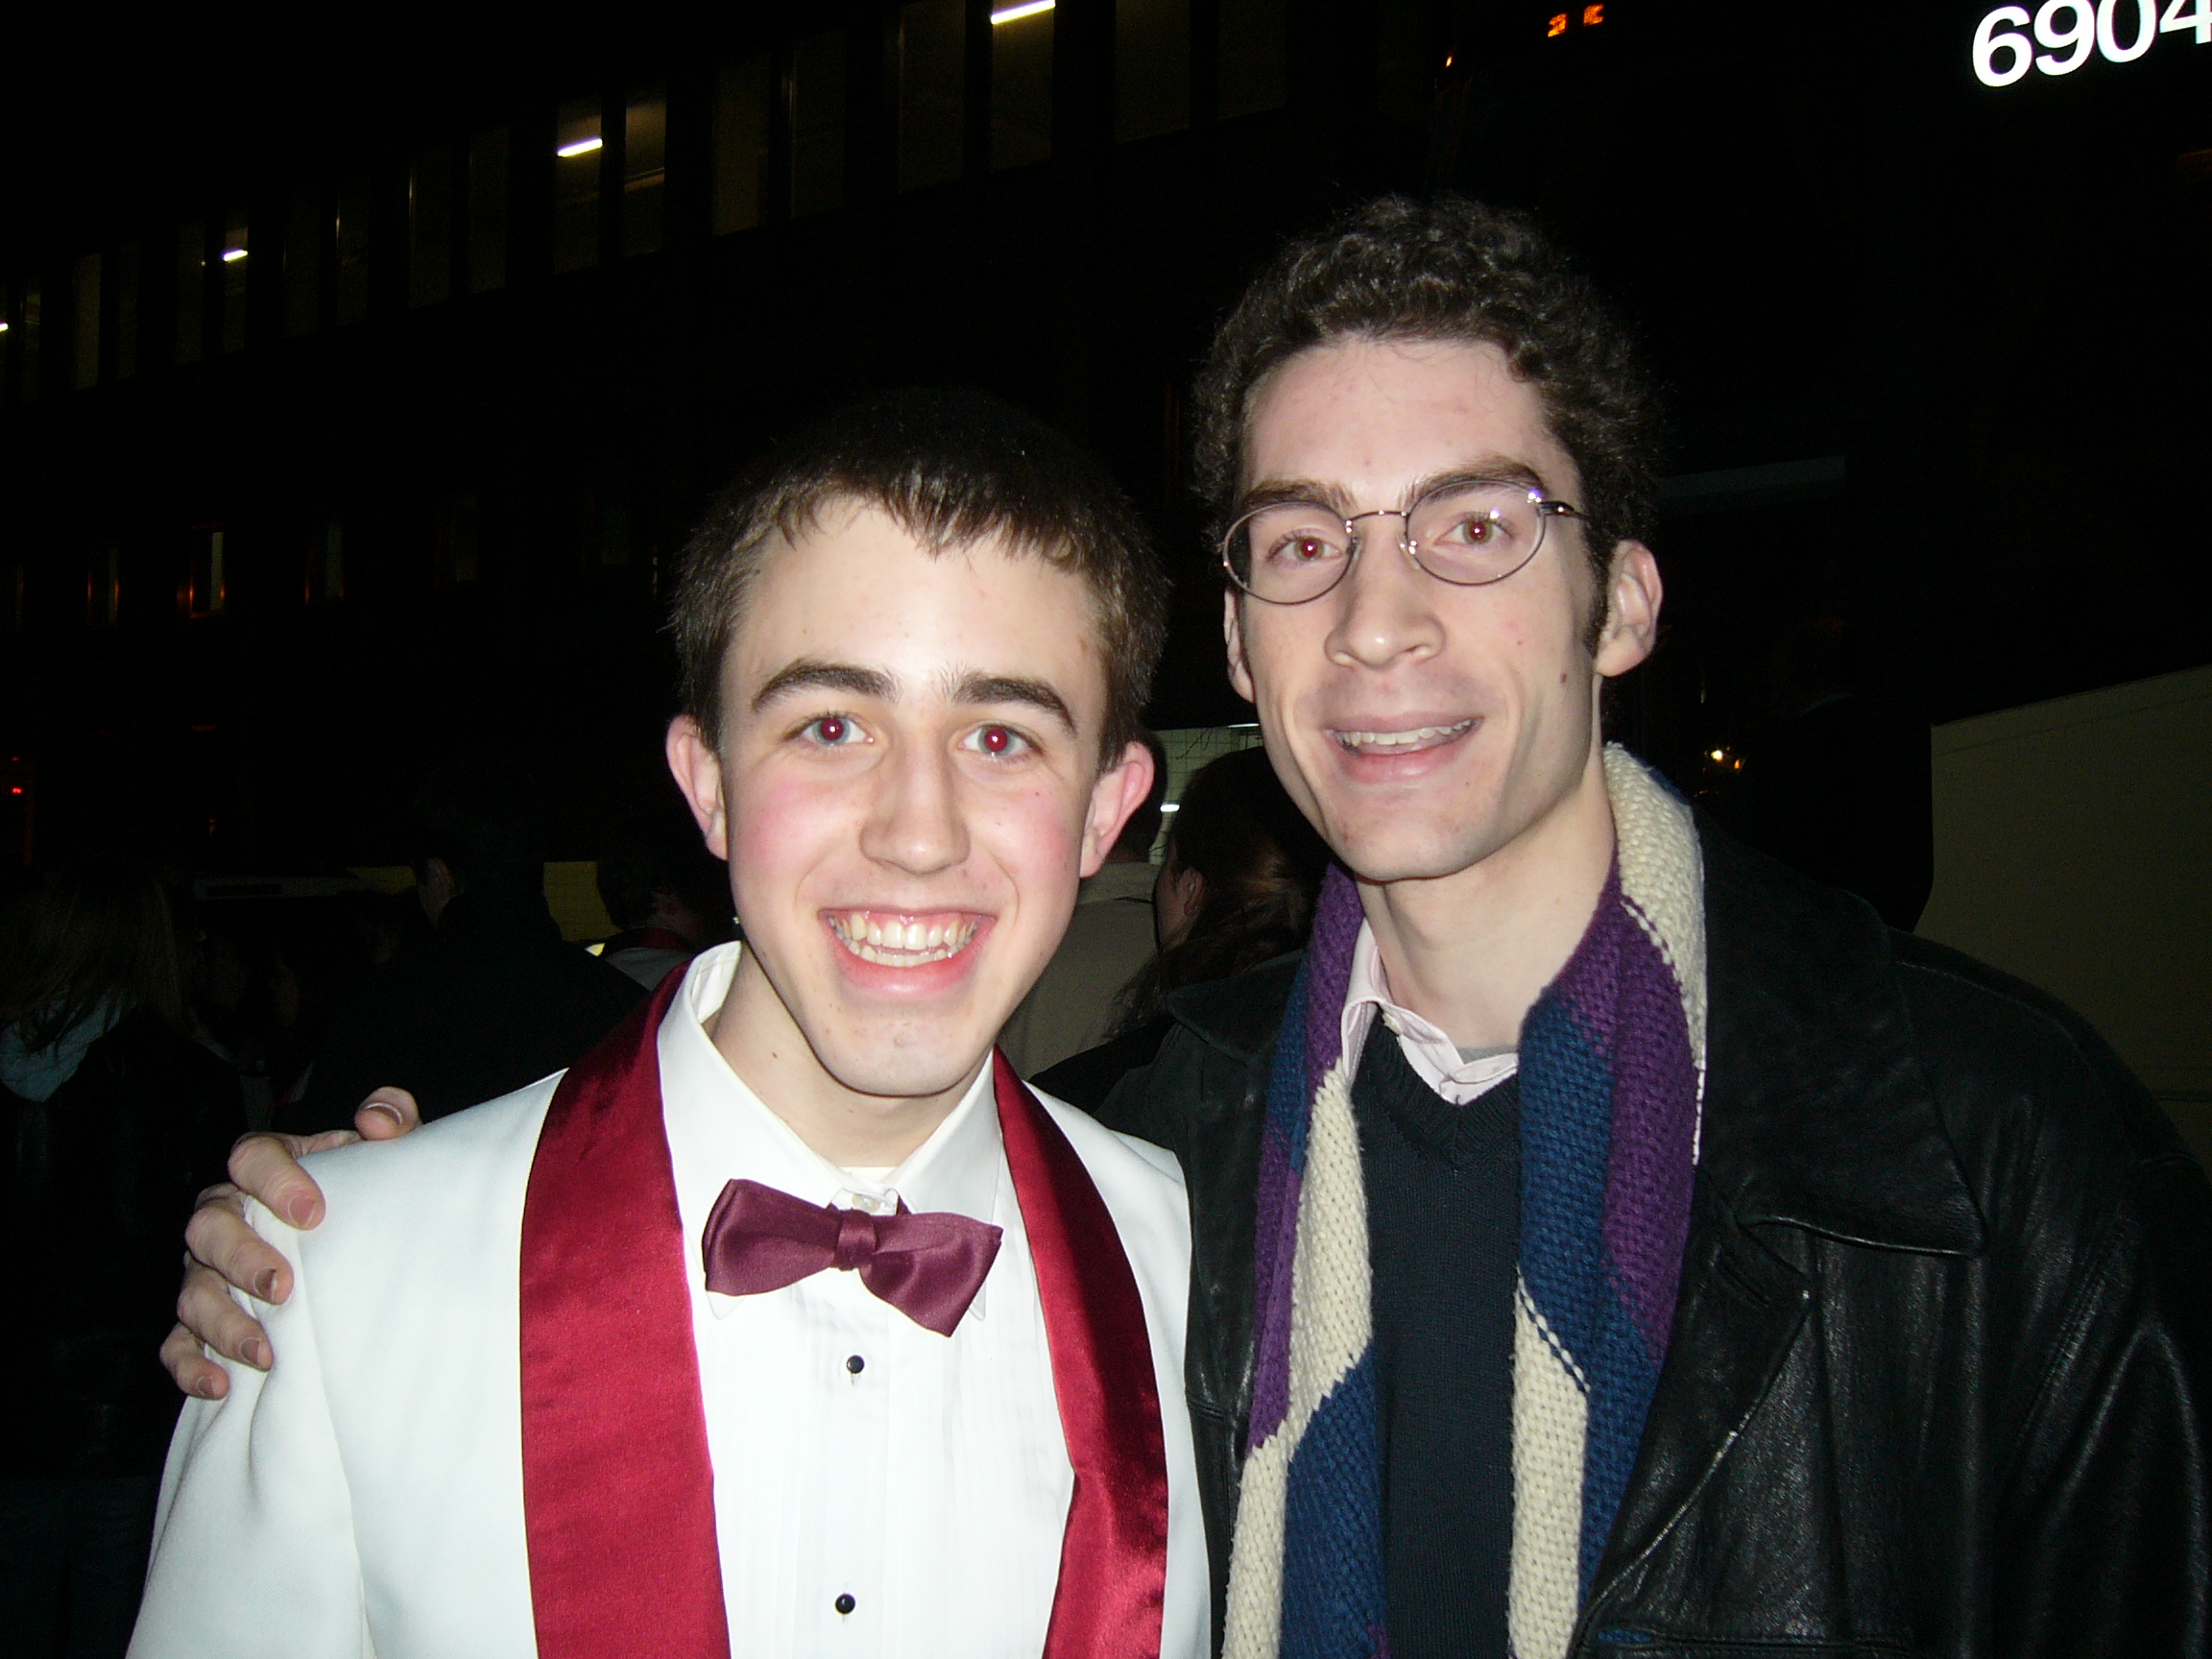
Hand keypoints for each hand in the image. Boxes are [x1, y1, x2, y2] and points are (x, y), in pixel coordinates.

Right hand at [160, 1088, 421, 1399]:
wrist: (353, 1238)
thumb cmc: (361, 1192)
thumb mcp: (380, 1155)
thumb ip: (390, 1120)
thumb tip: (377, 1120)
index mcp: (265, 1167)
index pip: (250, 1157)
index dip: (275, 1181)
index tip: (313, 1212)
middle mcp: (226, 1214)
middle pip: (209, 1226)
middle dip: (241, 1258)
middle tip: (282, 1286)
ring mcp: (206, 1268)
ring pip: (192, 1290)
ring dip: (223, 1322)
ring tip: (264, 1352)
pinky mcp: (199, 1318)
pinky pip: (177, 1341)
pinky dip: (190, 1362)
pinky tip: (219, 1382)